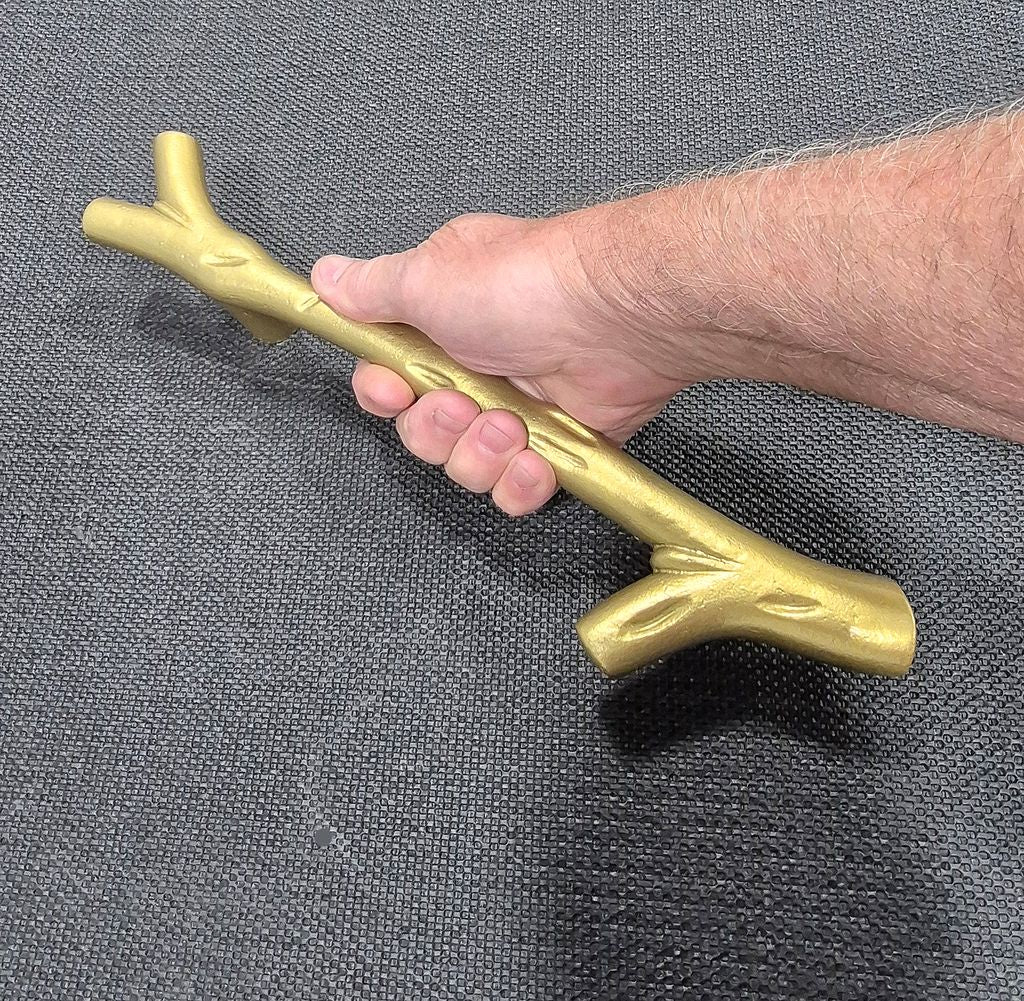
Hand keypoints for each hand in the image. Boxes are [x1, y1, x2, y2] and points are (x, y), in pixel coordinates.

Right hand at [311, 210, 684, 515]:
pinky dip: (522, 483)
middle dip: (437, 429)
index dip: (383, 396)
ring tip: (512, 423)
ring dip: (482, 453)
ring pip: (466, 468)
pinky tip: (535, 459)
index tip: (393, 391)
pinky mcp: (554, 445)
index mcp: (440, 327)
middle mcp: (475, 370)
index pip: (387, 381)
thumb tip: (326, 278)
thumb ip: (371, 290)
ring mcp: (516, 410)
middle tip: (463, 404)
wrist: (615, 317)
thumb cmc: (526, 285)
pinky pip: (515, 490)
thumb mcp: (429, 276)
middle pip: (423, 433)